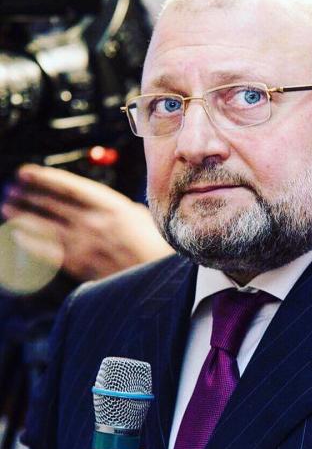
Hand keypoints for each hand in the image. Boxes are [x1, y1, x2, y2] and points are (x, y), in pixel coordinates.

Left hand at [1, 164, 173, 280]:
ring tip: (8, 207)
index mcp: (111, 206)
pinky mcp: (79, 264)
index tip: (27, 173)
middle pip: (52, 204)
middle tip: (12, 188)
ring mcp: (85, 244)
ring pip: (44, 226)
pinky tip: (17, 234)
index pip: (70, 187)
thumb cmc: (156, 246)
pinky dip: (29, 241)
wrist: (159, 275)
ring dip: (23, 215)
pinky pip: (46, 250)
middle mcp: (94, 223)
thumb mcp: (141, 215)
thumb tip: (99, 203)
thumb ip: (115, 207)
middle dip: (29, 195)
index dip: (45, 178)